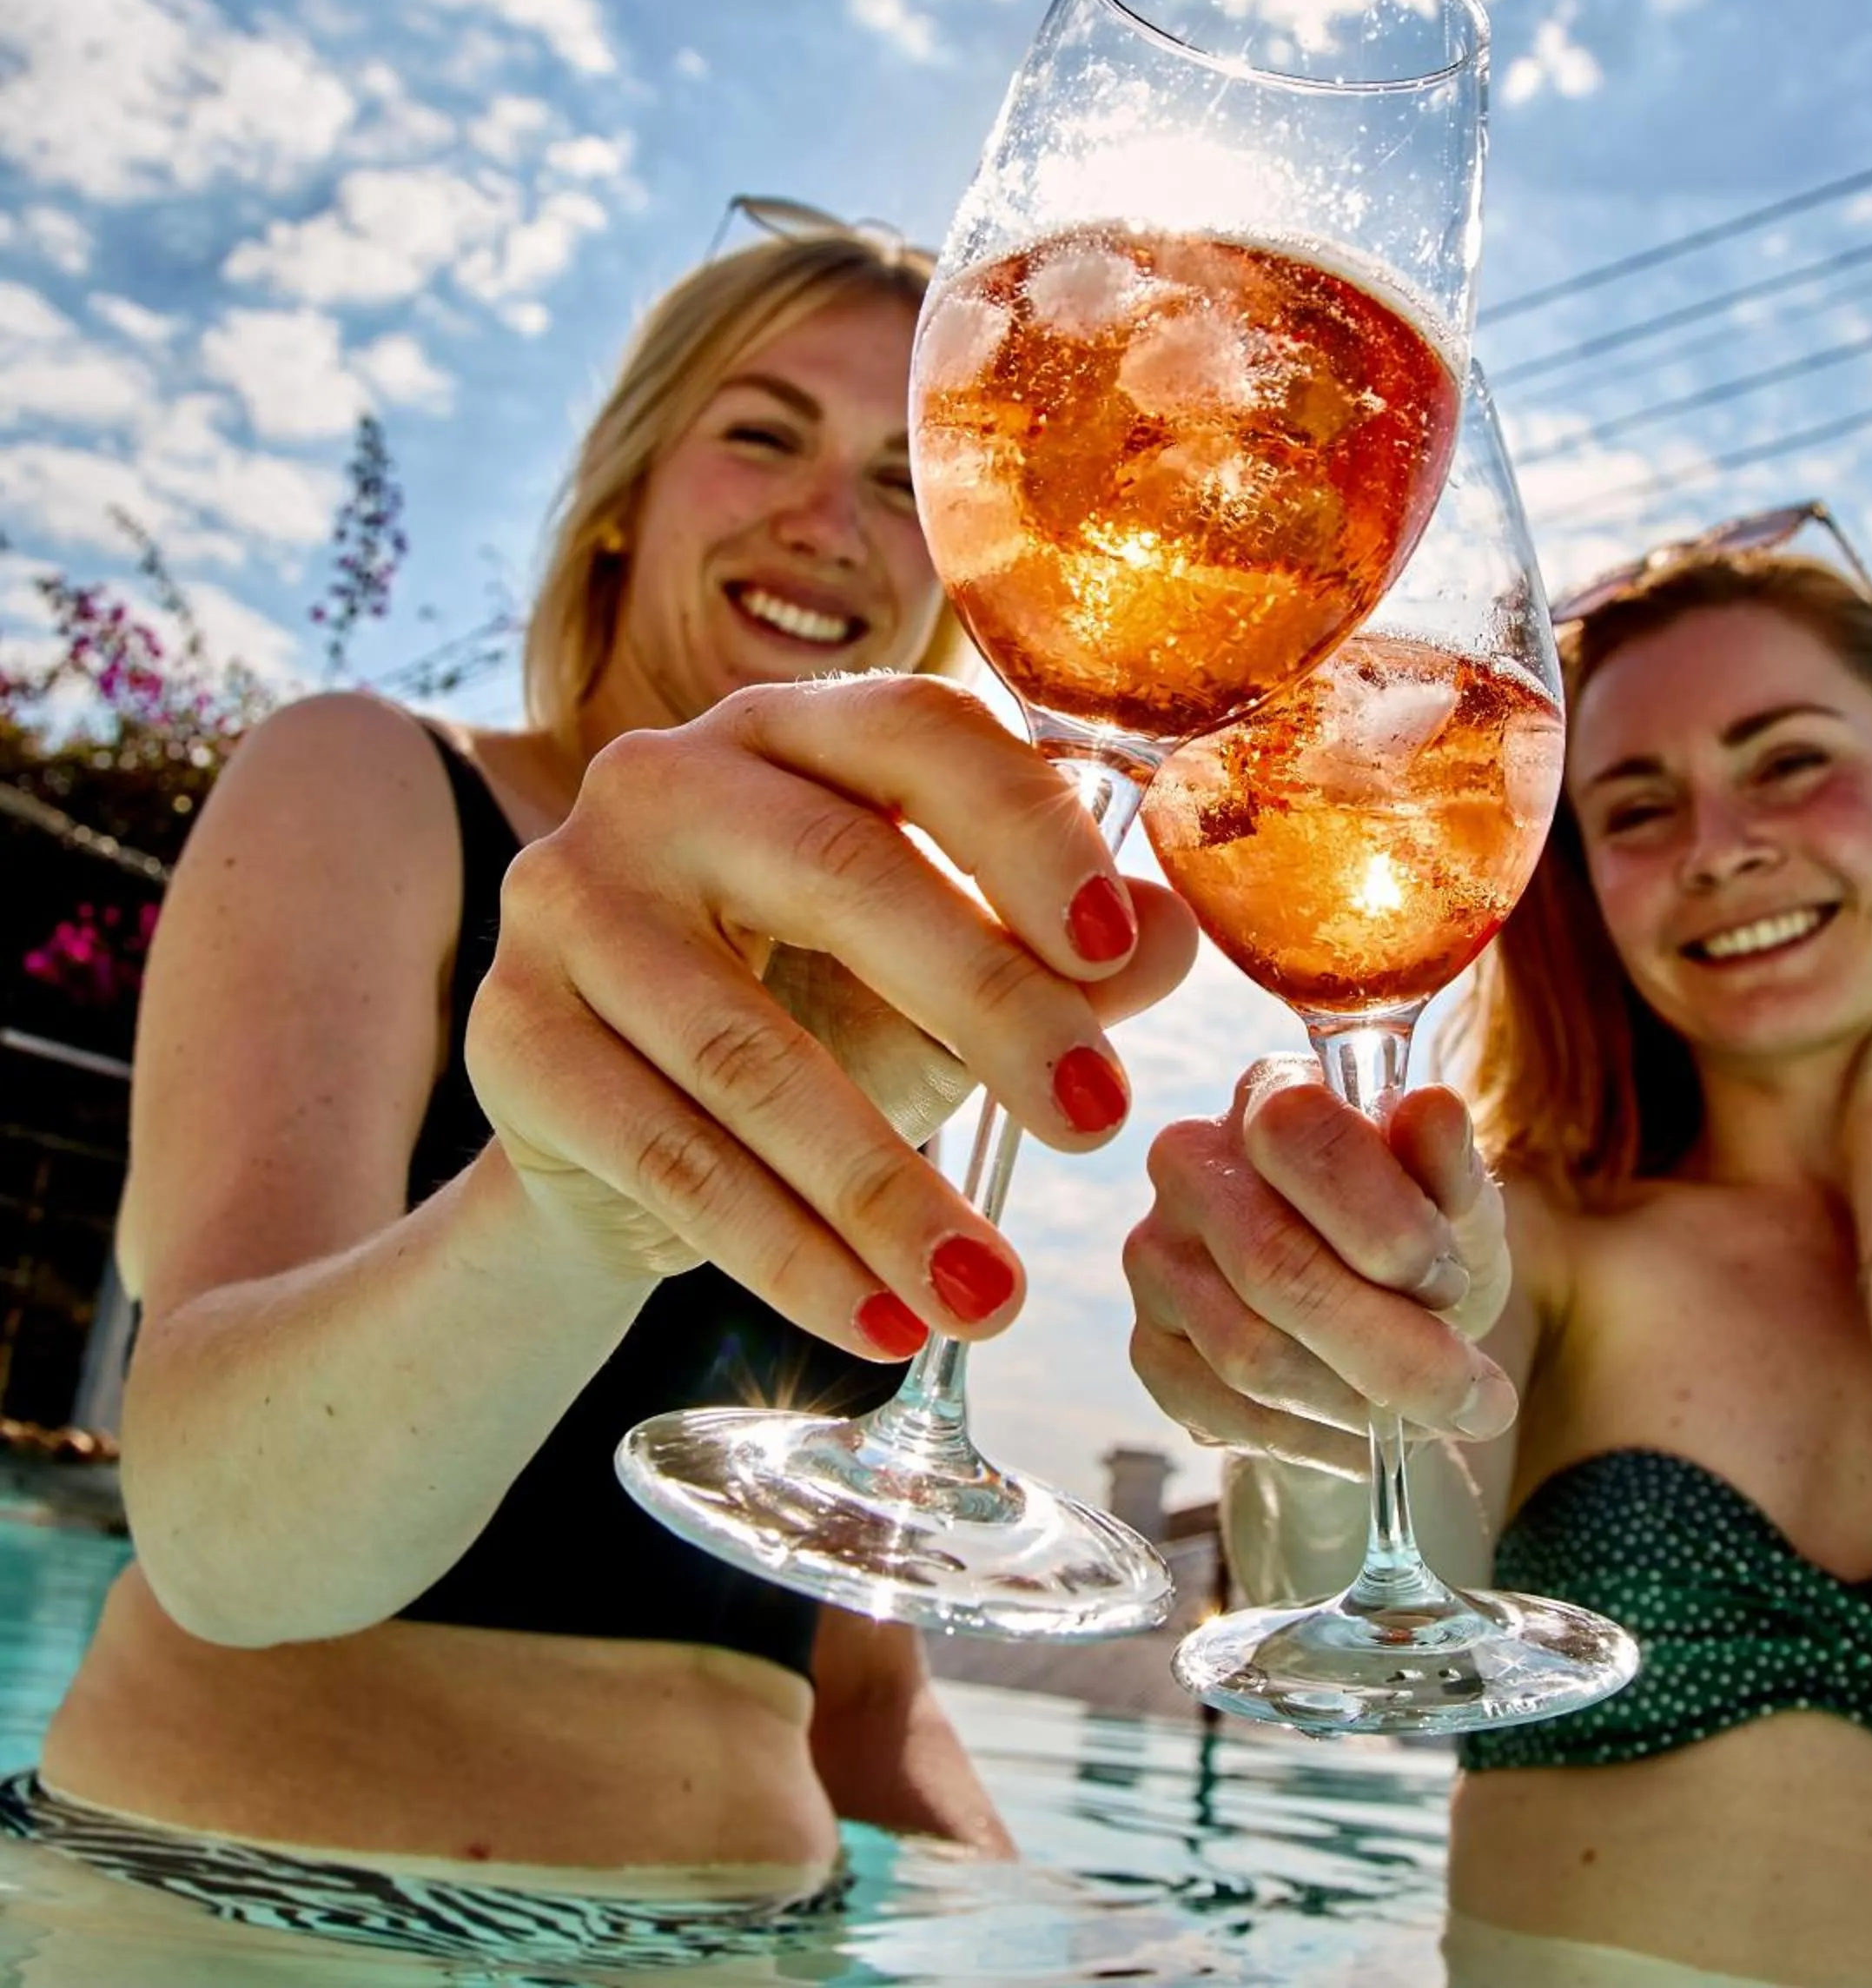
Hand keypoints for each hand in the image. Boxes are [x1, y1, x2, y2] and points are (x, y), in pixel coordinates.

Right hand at [464, 673, 1195, 1357]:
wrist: (618, 1137)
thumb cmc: (811, 1018)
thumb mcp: (942, 986)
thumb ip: (1058, 957)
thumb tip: (1180, 935)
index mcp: (787, 728)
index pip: (918, 732)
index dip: (1027, 832)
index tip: (1118, 955)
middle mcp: (660, 782)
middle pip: (840, 876)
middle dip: (988, 1009)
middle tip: (1095, 1124)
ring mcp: (566, 901)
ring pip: (747, 1051)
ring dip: (885, 1188)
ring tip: (995, 1296)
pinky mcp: (509, 1036)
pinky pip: (666, 1157)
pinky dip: (788, 1258)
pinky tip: (882, 1325)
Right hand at [1124, 1055, 1515, 1474]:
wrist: (1373, 1339)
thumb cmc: (1415, 1250)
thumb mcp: (1458, 1208)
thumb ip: (1450, 1164)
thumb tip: (1433, 1108)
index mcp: (1267, 1094)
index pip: (1295, 1134)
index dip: (1382, 1218)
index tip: (1450, 1277)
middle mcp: (1190, 1161)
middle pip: (1272, 1264)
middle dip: (1394, 1347)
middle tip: (1479, 1397)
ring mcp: (1157, 1256)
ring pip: (1251, 1352)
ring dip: (1361, 1403)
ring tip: (1433, 1416)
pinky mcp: (1148, 1346)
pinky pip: (1224, 1411)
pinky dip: (1315, 1441)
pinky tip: (1366, 1439)